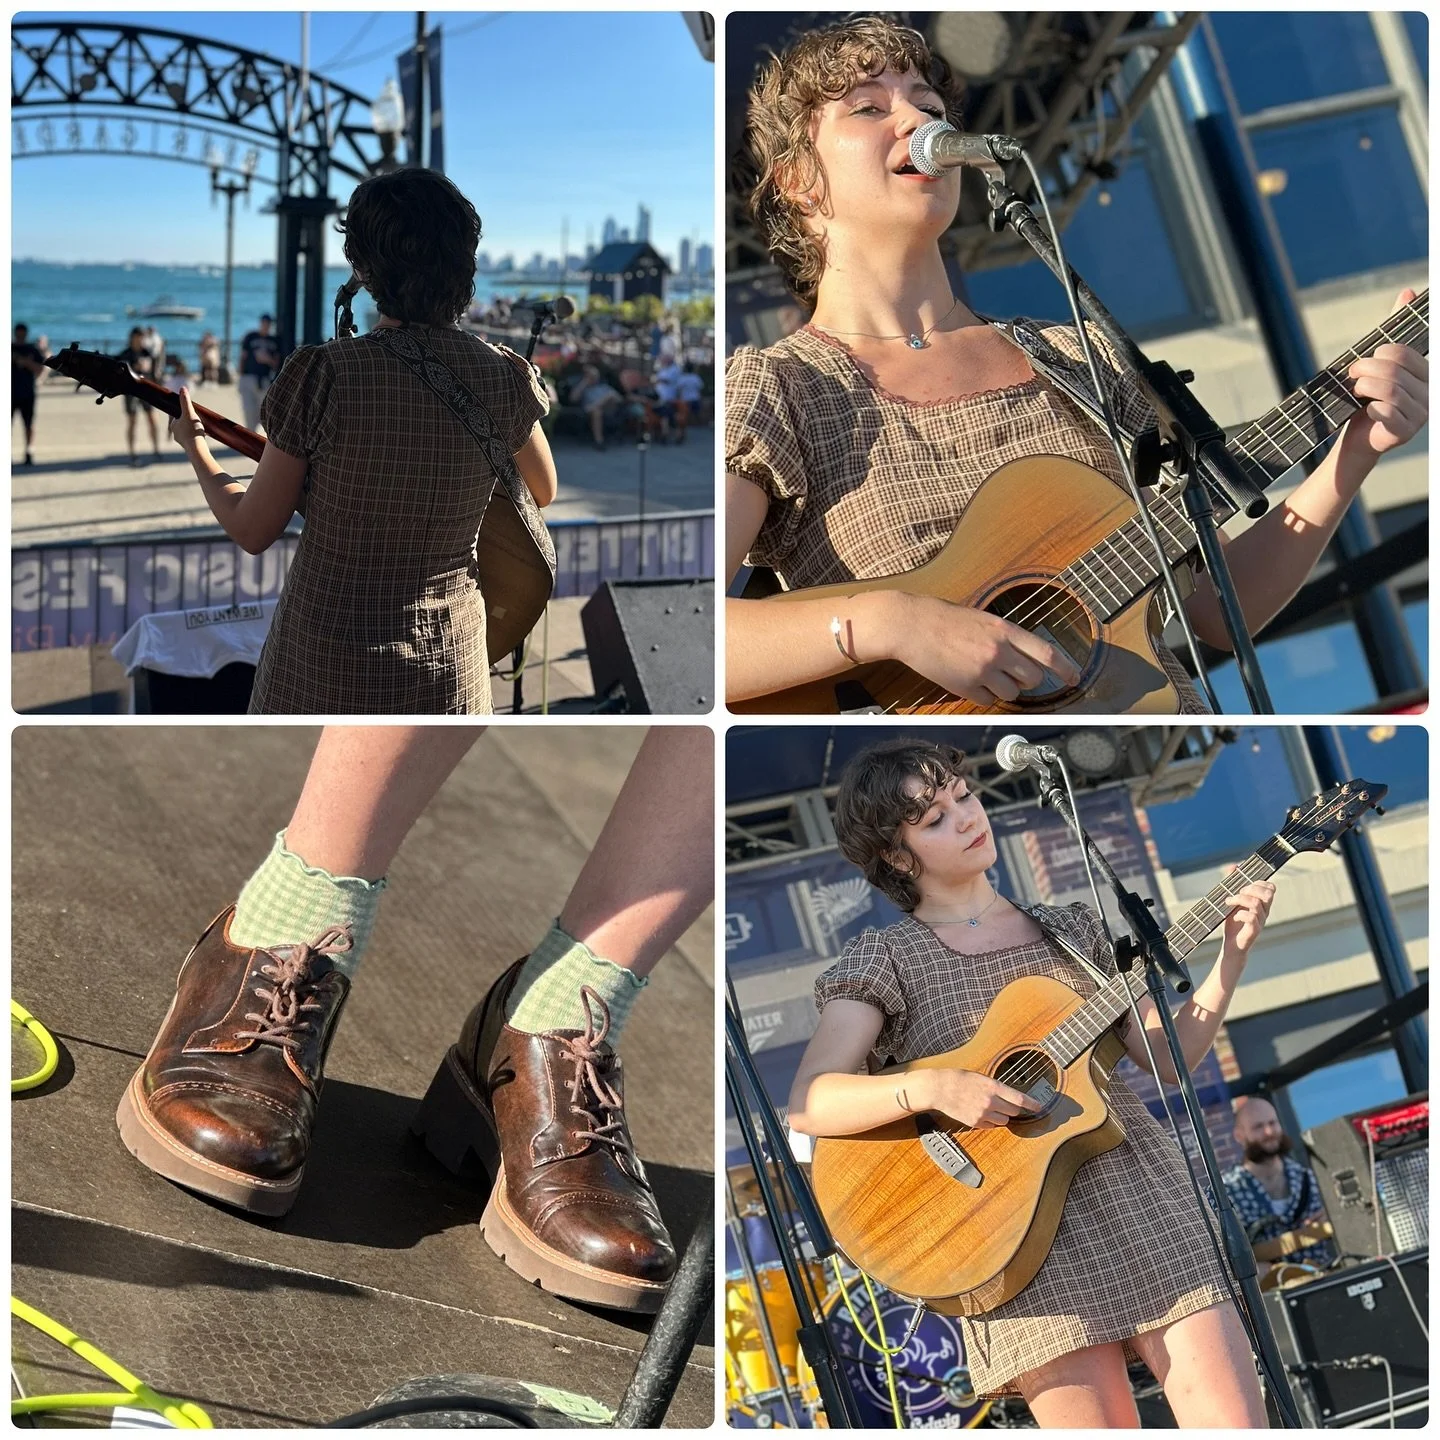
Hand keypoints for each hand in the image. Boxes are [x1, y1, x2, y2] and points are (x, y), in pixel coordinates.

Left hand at [170, 387, 207, 455]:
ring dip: (193, 428)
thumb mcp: (189, 413)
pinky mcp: (190, 446)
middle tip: (195, 416)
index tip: (186, 408)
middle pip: (182, 423)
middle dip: (188, 420)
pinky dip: (196, 435)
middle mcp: (176, 433)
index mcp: (173, 425)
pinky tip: (203, 435)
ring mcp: (182, 441)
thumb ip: (185, 401)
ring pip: (187, 431)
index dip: (181, 410)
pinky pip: (192, 438)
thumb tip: (182, 388)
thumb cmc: (192, 431)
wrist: (197, 449)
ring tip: (200, 426)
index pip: (175, 414)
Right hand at [891, 595, 1082, 705]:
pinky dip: (984, 696)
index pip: (1047, 653)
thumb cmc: (945, 619)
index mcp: (1005, 630)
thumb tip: (1024, 657)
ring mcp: (982, 670)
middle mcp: (998, 651)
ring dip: (1005, 689)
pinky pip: (988, 701)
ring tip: (986, 674)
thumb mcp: (983, 619)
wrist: (912, 625)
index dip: (1065, 668)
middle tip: (1015, 675)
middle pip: (1033, 679)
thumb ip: (1005, 637)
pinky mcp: (965, 686)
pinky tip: (970, 680)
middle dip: (1028, 681)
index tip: (1074, 678)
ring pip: (1012, 693)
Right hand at [919, 1067, 1039, 1129]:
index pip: (1020, 1099)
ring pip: (1004, 1120)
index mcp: (993, 1086)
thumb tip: (1007, 1095)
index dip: (1032, 1104)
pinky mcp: (975, 1123)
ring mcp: (983, 1114)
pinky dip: (990, 1121)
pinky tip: (981, 1111)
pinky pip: (991, 1126)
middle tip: (1007, 1103)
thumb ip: (995, 1087)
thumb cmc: (958, 1078)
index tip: (1039, 1107)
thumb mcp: (980, 1077)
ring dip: (1001, 1115)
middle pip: (1013, 1111)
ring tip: (990, 1106)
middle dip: (1013, 1108)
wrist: (940, 1088)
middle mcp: (991, 1101)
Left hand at [1221, 876, 1275, 958]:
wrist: (1231, 945)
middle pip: (1268, 893)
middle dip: (1251, 888)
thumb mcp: (1232, 900)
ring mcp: (1261, 921)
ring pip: (1256, 903)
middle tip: (1237, 893)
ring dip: (1239, 899)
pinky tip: (1234, 917)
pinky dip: (1240, 914)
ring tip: (1228, 902)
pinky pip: (1251, 918)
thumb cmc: (1233, 922)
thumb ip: (1233, 883)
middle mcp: (1264, 911)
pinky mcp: (1254, 931)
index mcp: (1262, 903)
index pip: (1270, 887)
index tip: (1242, 885)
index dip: (1258, 882)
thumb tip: (1233, 865)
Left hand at [1340, 289, 1428, 462]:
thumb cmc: (1369, 398)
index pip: (1404, 352)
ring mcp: (1421, 413)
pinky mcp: (1407, 431)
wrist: (1358, 438)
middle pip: (1394, 369)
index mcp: (1427, 373)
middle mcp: (1430, 391)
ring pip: (1390, 389)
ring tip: (1356, 391)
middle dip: (1365, 369)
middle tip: (1352, 376)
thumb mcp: (1380, 363)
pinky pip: (1387, 411)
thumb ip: (1395, 331)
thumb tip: (1407, 292)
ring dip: (1364, 387)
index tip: (1363, 362)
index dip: (1378, 354)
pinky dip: (1371, 409)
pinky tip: (1367, 411)